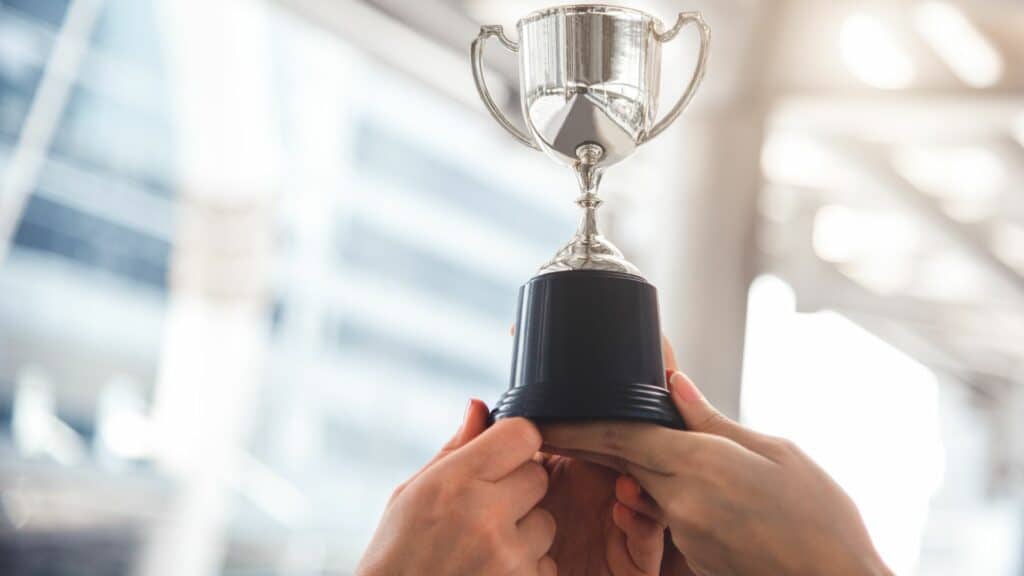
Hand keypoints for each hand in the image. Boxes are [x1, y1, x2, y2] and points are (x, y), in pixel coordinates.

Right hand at [357, 400, 556, 575]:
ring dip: (524, 533)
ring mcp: (508, 557)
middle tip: (484, 510)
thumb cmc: (396, 555)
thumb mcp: (411, 494)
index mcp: (454, 482)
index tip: (500, 458)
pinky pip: (546, 564)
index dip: (513, 443)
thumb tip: (479, 406)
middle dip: (518, 489)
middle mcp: (485, 516)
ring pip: (546, 523)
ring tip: (483, 549)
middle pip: (538, 476)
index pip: (522, 435)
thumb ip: (454, 450)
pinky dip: (526, 569)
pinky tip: (490, 572)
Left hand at [541, 344, 892, 575]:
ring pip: (642, 488)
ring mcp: (685, 534)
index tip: (541, 415)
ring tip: (644, 448)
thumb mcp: (777, 453)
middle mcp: (682, 501)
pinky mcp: (692, 556)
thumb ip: (714, 422)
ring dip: (631, 469)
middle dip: (586, 442)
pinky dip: (662, 495)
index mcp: (701, 465)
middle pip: (619, 461)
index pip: (618, 437)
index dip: (575, 425)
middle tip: (555, 423)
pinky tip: (689, 485)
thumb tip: (673, 384)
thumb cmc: (823, 519)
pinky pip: (665, 515)